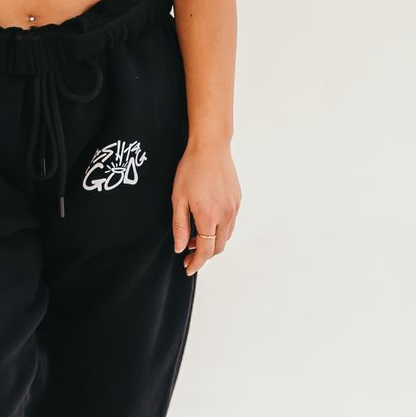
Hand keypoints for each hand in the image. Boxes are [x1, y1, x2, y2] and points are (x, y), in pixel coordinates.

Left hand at [172, 139, 238, 274]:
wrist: (211, 147)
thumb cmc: (191, 170)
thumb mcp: (178, 198)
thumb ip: (179, 226)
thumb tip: (179, 248)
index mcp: (209, 217)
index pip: (205, 250)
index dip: (196, 262)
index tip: (188, 269)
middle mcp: (225, 216)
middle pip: (218, 247)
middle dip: (203, 256)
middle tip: (187, 256)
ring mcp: (234, 208)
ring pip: (226, 237)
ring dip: (212, 243)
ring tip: (194, 240)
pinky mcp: (237, 201)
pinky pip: (230, 224)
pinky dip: (219, 231)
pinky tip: (206, 225)